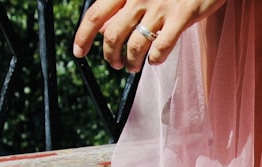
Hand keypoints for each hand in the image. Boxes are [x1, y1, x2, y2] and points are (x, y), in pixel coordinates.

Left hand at [73, 0, 227, 72]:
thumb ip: (120, 5)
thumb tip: (100, 29)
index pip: (95, 14)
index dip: (82, 37)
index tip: (79, 53)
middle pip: (112, 36)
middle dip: (110, 56)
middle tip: (116, 64)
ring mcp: (161, 7)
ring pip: (135, 46)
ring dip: (132, 63)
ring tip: (134, 67)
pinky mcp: (182, 15)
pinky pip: (162, 47)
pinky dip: (155, 59)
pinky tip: (155, 59)